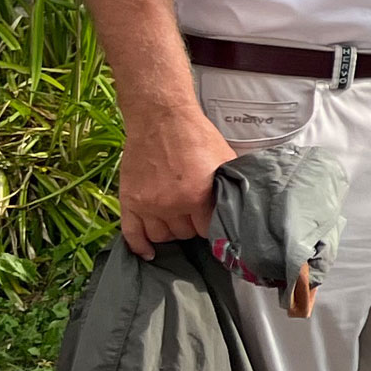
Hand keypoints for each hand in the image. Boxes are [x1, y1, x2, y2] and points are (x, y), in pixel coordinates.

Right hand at [115, 105, 239, 260]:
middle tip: (194, 216)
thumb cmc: (195, 135)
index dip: (213, 227)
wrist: (161, 118)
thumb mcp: (224, 159)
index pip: (209, 230)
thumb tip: (241, 207)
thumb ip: (228, 186)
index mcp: (198, 196)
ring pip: (161, 236)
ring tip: (176, 221)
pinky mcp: (129, 200)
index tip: (214, 225)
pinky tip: (148, 252)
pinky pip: (131, 234)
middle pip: (185, 234)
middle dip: (192, 227)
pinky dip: (139, 246)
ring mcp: (148, 204)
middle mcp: (171, 204)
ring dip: (171, 232)